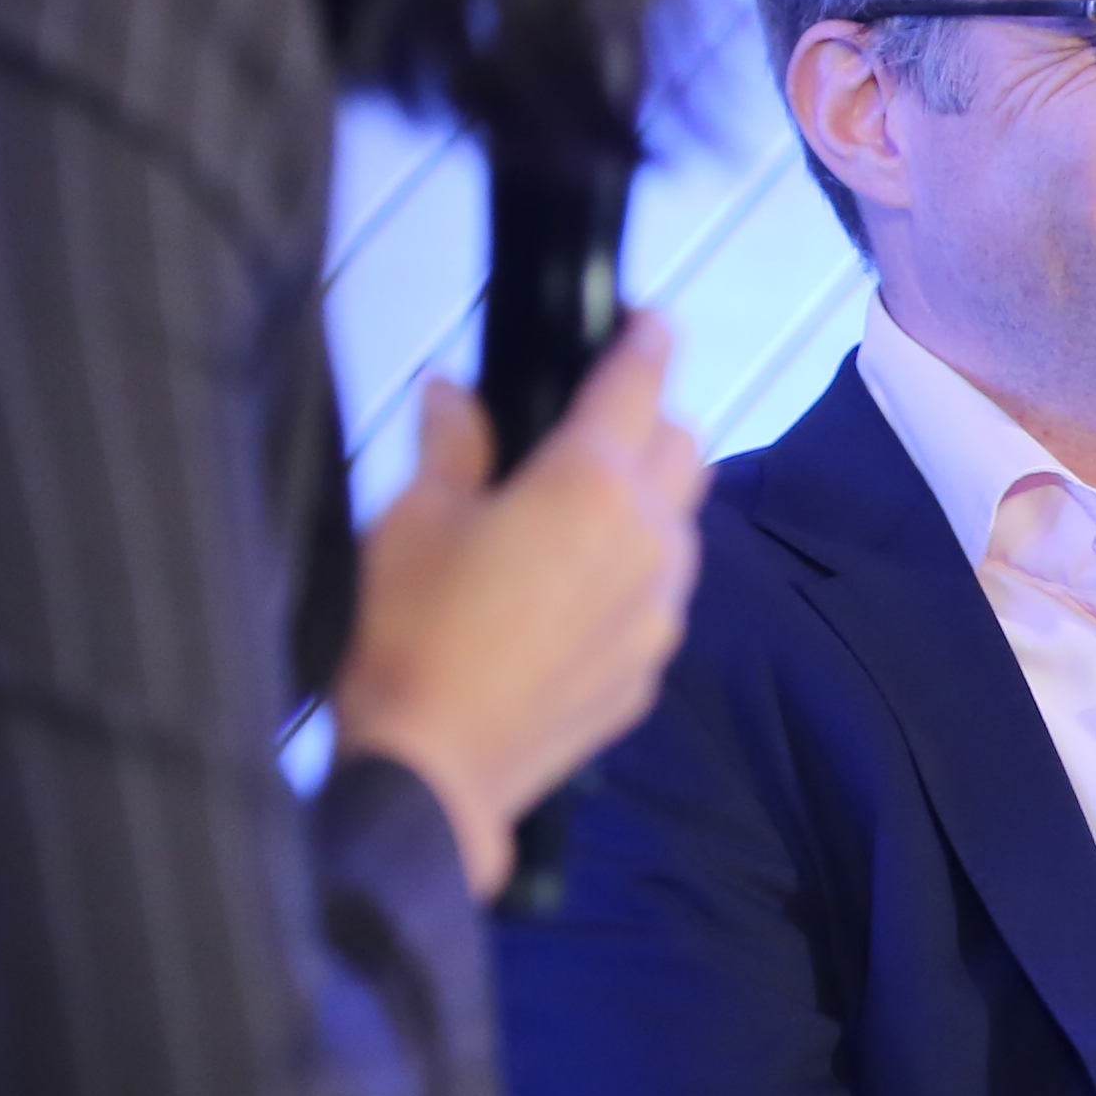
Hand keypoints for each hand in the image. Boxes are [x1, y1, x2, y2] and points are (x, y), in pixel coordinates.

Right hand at [328, 318, 708, 900]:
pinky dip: (638, 569)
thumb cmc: (411, 634)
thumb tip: (451, 392)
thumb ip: (449, 445)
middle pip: (684, 447)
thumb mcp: (412, 521)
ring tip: (584, 509)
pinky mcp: (651, 667)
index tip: (648, 320)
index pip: (639, 384)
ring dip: (651, 499)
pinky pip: (664, 593)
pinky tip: (578, 589)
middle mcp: (647, 539)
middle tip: (598, 422)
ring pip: (684, 523)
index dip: (646, 341)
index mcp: (590, 483)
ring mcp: (660, 609)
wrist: (431, 775)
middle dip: (652, 420)